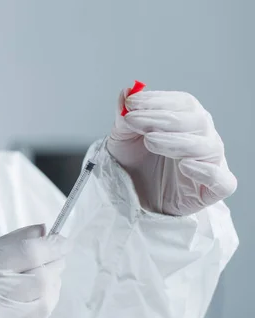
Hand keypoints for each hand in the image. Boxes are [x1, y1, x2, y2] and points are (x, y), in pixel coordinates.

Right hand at [0, 225, 68, 317]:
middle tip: (56, 258)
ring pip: (44, 305)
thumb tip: (43, 231)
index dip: (52, 245)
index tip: (61, 240)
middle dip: (54, 266)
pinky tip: (35, 300)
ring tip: (45, 278)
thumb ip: (7, 245)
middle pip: (40, 280)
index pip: (26, 254)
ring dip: (52, 288)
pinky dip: (42, 308)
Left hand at [107, 90, 236, 215]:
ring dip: (177, 141)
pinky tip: (185, 166)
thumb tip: (127, 91)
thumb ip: (125, 117)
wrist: (134, 199)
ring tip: (150, 141)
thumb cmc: (135, 166)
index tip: (132, 103)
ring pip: (207, 147)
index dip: (157, 100)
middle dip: (162, 119)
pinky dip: (206, 172)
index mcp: (187, 121)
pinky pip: (221, 180)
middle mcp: (203, 138)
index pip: (182, 103)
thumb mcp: (123, 140)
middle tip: (134, 120)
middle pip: (196, 121)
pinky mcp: (213, 190)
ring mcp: (211, 164)